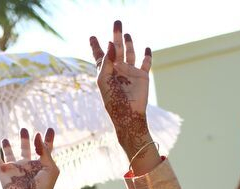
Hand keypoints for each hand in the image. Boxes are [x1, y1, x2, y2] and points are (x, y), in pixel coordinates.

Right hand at [0, 128, 58, 188]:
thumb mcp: (50, 168)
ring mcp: (15, 168)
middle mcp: (28, 166)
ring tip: (5, 139)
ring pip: (10, 154)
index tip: (50, 129)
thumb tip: (36, 135)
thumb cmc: (42, 188)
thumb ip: (45, 151)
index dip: (48, 139)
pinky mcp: (3, 171)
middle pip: (27, 149)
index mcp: (41, 166)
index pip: (46, 149)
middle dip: (26, 140)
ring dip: (7, 147)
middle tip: (24, 129)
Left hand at [89, 21, 152, 156]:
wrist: (128, 114)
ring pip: (130, 53)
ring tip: (126, 33)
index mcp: (105, 72)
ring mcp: (130, 72)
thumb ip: (107, 61)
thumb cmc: (112, 100)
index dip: (96, 46)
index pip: (100, 56)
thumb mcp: (104, 80)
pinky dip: (147, 55)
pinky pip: (146, 62)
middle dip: (115, 36)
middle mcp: (118, 70)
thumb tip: (111, 43)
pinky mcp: (142, 76)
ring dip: (129, 43)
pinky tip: (146, 47)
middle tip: (117, 22)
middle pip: (116, 49)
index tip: (92, 37)